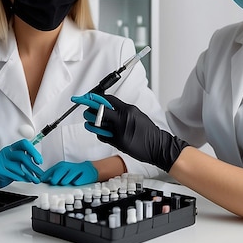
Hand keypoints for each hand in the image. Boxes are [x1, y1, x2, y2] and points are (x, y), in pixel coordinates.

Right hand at [0, 139, 43, 188]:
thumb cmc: (4, 166)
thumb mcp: (14, 160)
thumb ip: (24, 160)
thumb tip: (38, 165)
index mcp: (12, 148)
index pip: (24, 144)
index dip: (33, 151)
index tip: (39, 160)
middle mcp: (7, 153)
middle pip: (23, 156)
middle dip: (33, 166)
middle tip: (40, 173)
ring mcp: (2, 161)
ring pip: (19, 167)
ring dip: (29, 174)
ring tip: (35, 179)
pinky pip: (13, 175)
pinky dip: (21, 178)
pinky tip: (26, 180)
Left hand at [41, 161, 97, 185]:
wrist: (89, 169)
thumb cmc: (73, 172)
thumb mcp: (62, 171)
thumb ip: (52, 174)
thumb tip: (41, 179)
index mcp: (61, 165)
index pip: (50, 172)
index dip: (45, 178)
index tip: (42, 182)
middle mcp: (67, 167)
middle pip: (56, 177)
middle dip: (55, 182)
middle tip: (57, 183)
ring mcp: (75, 171)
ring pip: (64, 181)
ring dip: (65, 184)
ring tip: (69, 182)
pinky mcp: (83, 175)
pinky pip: (76, 183)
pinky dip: (75, 183)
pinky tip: (77, 181)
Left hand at [71, 93, 189, 171]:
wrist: (157, 146)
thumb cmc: (148, 131)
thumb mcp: (137, 114)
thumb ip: (123, 110)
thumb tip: (109, 106)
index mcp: (128, 110)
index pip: (108, 99)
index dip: (95, 97)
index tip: (88, 96)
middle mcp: (123, 119)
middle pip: (99, 110)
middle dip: (89, 108)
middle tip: (85, 107)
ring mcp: (119, 131)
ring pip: (97, 123)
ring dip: (89, 121)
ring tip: (87, 119)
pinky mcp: (117, 143)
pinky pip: (101, 136)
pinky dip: (98, 132)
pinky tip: (97, 130)